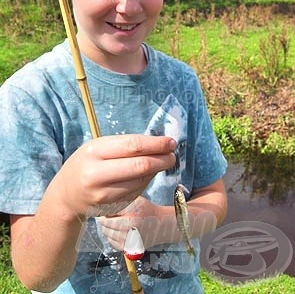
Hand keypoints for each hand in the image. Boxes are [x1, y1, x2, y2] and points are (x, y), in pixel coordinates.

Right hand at [48, 134, 175, 218]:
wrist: (66, 196)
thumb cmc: (86, 163)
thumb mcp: (97, 147)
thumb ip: (123, 145)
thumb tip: (158, 144)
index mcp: (94, 152)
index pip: (132, 146)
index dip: (156, 144)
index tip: (171, 142)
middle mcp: (96, 174)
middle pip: (140, 166)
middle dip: (162, 159)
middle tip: (173, 155)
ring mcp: (104, 194)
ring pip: (141, 181)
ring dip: (157, 171)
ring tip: (162, 162)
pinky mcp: (111, 207)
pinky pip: (137, 192)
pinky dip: (147, 182)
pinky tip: (147, 175)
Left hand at [99, 196, 163, 250]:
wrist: (160, 225)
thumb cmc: (147, 210)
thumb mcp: (136, 200)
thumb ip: (120, 202)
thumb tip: (103, 206)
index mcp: (132, 215)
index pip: (108, 213)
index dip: (104, 210)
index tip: (103, 209)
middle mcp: (130, 229)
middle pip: (106, 224)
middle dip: (103, 219)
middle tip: (106, 215)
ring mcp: (129, 241)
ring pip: (107, 234)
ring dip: (106, 228)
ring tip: (113, 222)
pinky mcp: (129, 249)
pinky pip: (112, 242)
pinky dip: (111, 236)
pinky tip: (117, 230)